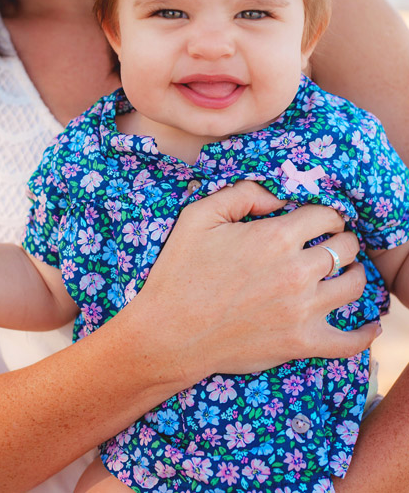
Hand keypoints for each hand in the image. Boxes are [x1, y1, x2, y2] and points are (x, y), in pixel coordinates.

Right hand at [135, 180, 377, 377]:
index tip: (316, 220)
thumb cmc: (178, 272)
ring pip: (355, 284)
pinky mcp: (302, 342)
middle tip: (328, 243)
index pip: (326, 216)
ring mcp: (303, 310)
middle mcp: (296, 272)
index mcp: (274, 238)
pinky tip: (369, 325)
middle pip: (346, 247)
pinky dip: (365, 333)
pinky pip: (351, 341)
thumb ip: (241, 194)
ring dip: (353, 273)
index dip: (324, 214)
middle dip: (340, 239)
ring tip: (342, 272)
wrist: (168, 332)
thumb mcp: (197, 218)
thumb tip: (278, 198)